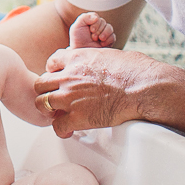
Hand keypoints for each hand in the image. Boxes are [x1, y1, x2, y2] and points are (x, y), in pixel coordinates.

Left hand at [34, 47, 166, 137]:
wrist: (143, 87)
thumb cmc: (136, 70)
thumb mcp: (111, 54)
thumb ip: (98, 59)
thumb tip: (106, 62)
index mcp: (77, 57)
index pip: (52, 62)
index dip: (54, 71)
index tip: (60, 79)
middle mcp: (68, 76)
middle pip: (40, 83)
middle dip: (47, 91)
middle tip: (56, 98)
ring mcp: (70, 97)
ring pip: (42, 103)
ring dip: (49, 110)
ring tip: (58, 115)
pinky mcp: (77, 117)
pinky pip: (57, 126)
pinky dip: (61, 130)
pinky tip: (69, 131)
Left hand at [69, 12, 115, 48]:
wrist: (82, 53)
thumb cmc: (77, 40)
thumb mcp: (76, 27)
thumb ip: (84, 18)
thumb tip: (96, 17)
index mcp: (89, 21)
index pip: (96, 17)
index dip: (95, 23)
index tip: (90, 30)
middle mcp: (97, 26)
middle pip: (103, 22)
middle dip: (98, 30)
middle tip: (93, 37)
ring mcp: (103, 33)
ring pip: (110, 28)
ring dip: (104, 34)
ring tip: (98, 40)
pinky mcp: (108, 41)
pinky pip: (113, 37)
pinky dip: (108, 40)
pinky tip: (102, 44)